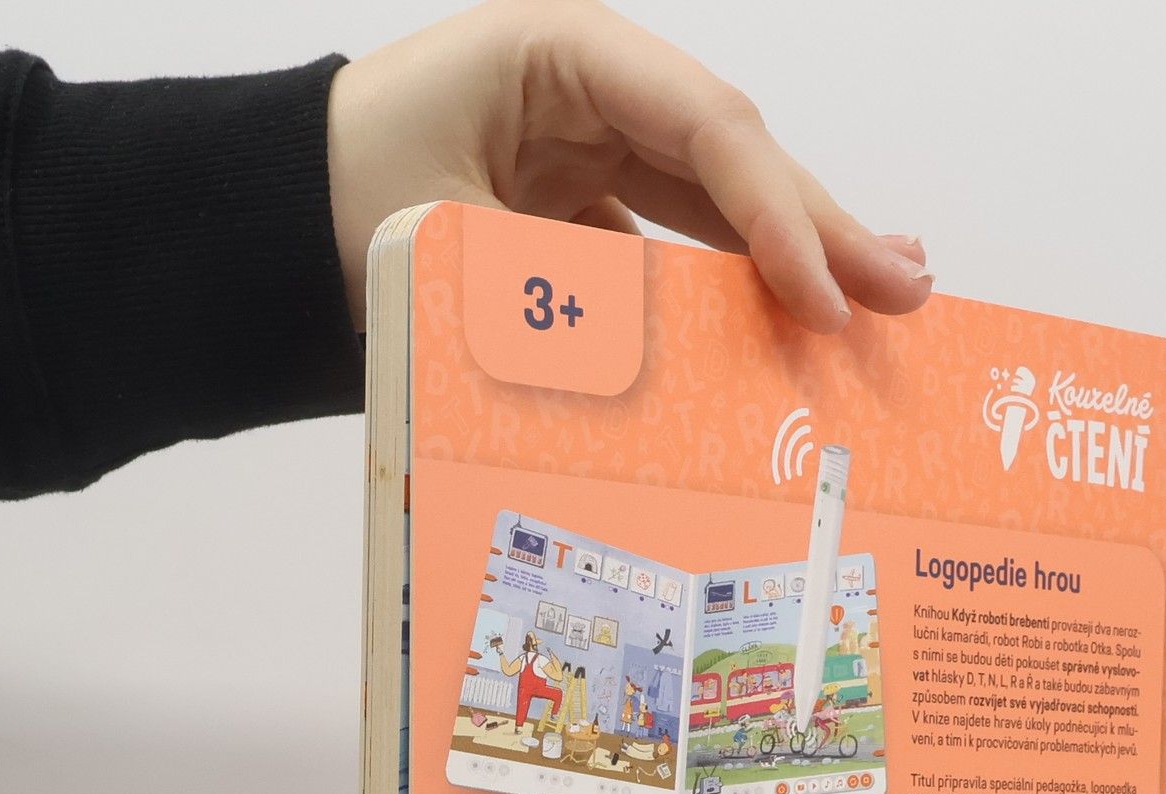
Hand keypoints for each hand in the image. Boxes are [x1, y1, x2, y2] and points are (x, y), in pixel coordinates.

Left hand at [326, 0, 930, 331]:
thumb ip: (577, 290)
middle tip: (907, 290)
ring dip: (796, 257)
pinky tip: (794, 320)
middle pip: (735, 160)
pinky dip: (731, 291)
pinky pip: (676, 250)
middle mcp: (592, 90)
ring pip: (719, 204)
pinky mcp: (585, 209)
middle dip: (822, 229)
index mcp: (561, 52)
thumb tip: (693, 369)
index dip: (777, 215)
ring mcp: (593, 148)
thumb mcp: (455, 238)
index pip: (705, 127)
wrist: (258, 233)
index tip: (825, 297)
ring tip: (886, 294)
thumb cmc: (330, 205)